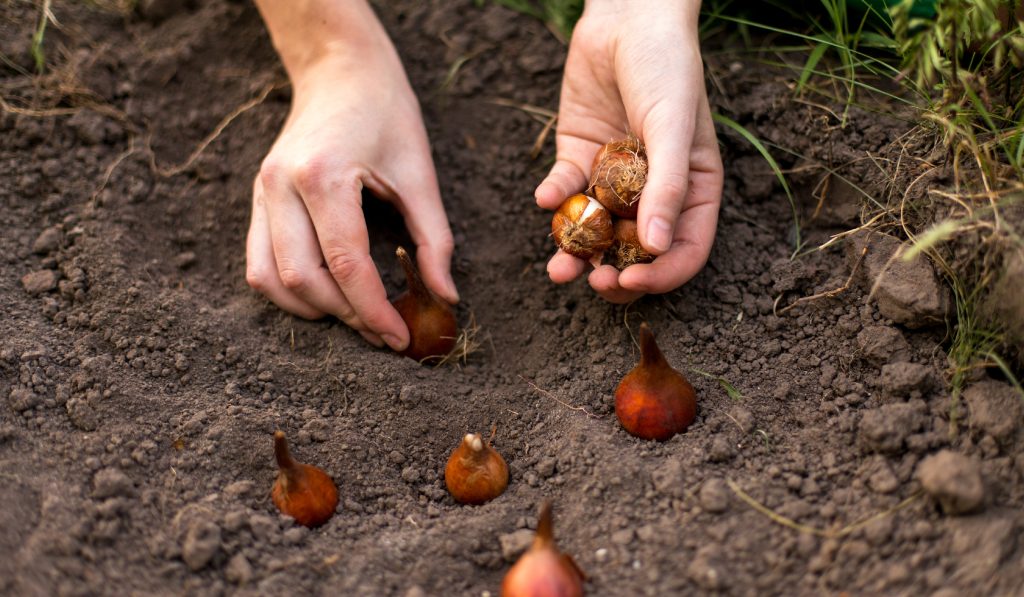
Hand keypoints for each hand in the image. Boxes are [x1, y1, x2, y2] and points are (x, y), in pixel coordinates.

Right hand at [247, 0, 456, 349]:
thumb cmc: (386, 114)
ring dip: (313, 310)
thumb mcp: (420, 173)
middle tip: (384, 332)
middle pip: (303, 278)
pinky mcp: (258, 199)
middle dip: (346, 316)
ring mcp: (261, 193)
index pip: (346, 264)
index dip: (374, 310)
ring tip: (356, 317)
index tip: (399, 339)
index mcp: (323, 175)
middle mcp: (280, 186)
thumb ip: (434, 239)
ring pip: (270, 279)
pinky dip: (289, 291)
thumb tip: (447, 298)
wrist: (340, 71)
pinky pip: (258, 263)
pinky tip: (327, 296)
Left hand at [535, 0, 722, 302]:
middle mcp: (653, 192)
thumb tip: (657, 248)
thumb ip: (668, 187)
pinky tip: (545, 196)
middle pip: (635, 252)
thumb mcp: (674, 127)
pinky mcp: (578, 158)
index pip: (683, 250)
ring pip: (595, 231)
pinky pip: (565, 191)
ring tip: (558, 268)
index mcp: (692, 190)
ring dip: (576, 253)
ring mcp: (613, 179)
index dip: (660, 276)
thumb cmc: (667, 67)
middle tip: (593, 282)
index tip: (631, 283)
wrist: (627, 17)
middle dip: (614, 273)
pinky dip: (554, 198)